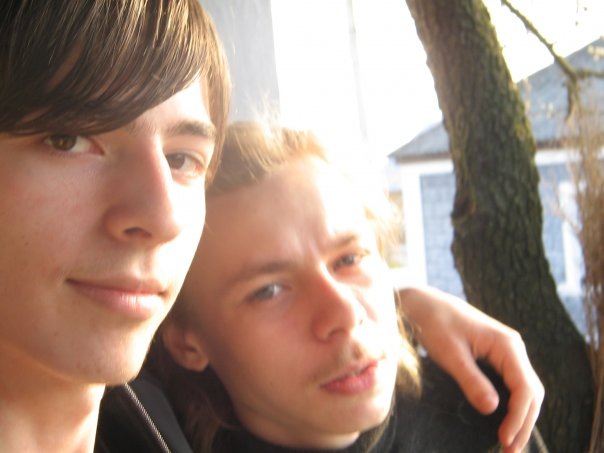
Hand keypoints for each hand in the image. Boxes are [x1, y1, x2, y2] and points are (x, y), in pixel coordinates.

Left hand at [397, 286, 543, 452]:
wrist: (421, 303)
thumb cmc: (434, 323)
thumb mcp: (449, 354)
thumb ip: (471, 380)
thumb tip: (492, 409)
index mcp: (506, 344)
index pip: (525, 388)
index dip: (518, 417)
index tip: (505, 439)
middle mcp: (511, 348)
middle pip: (530, 392)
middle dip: (523, 422)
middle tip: (511, 451)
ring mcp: (504, 352)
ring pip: (523, 390)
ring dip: (519, 416)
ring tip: (508, 443)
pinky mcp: (494, 357)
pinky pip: (510, 384)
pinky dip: (510, 405)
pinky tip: (502, 422)